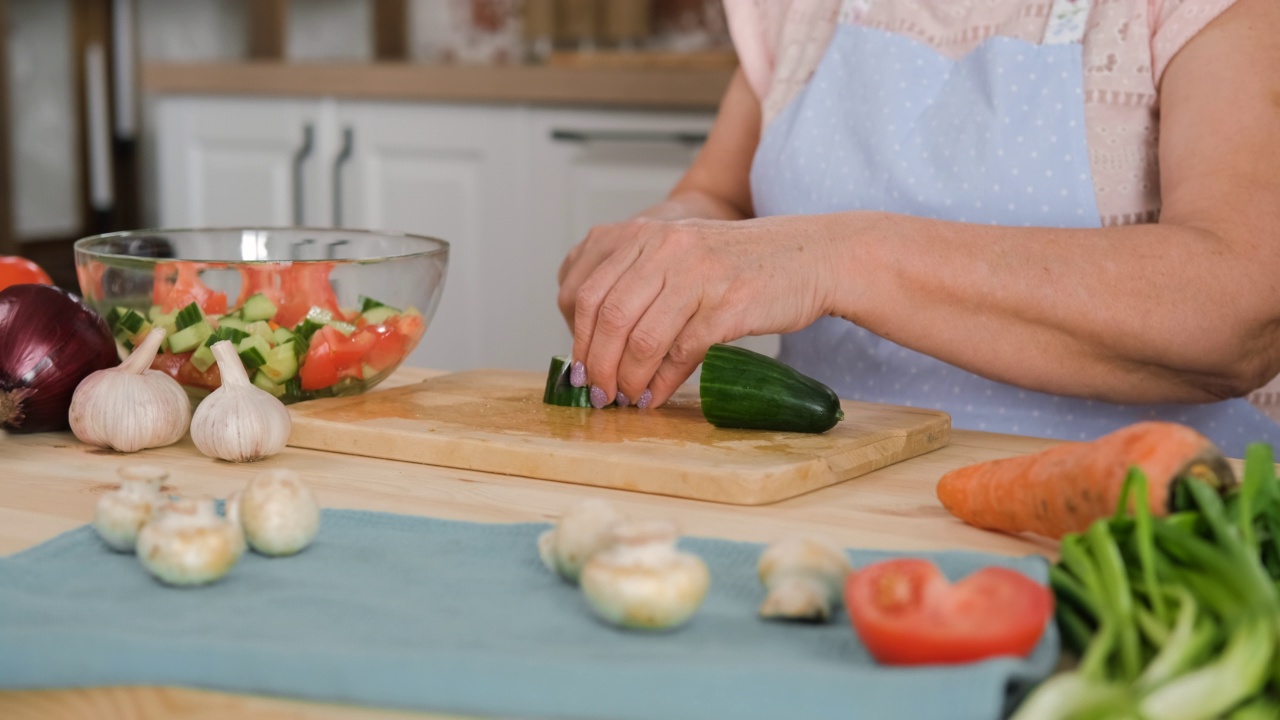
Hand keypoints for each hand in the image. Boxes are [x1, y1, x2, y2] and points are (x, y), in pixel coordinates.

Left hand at [558, 216, 837, 407]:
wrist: (811, 256)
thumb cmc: (740, 265)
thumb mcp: (680, 257)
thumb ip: (637, 286)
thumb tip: (596, 348)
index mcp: (645, 235)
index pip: (585, 289)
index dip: (577, 336)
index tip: (580, 368)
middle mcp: (665, 247)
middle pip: (607, 315)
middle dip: (596, 365)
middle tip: (598, 393)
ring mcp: (697, 273)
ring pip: (640, 337)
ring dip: (627, 379)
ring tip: (626, 398)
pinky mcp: (728, 304)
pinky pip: (682, 351)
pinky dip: (662, 382)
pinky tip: (657, 396)